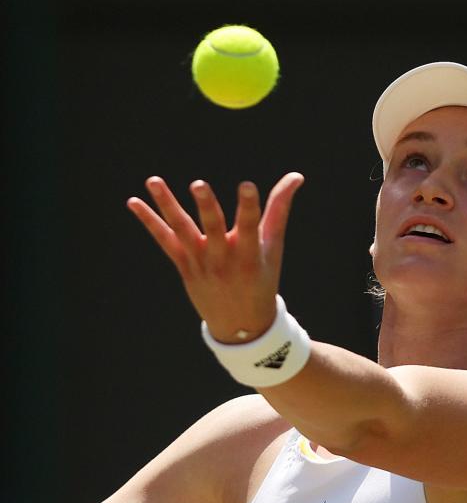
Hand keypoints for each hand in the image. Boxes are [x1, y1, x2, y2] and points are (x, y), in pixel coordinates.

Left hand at [127, 172, 304, 343]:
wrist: (241, 326)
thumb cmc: (262, 278)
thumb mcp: (274, 247)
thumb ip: (279, 209)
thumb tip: (296, 176)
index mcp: (251, 256)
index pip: (250, 227)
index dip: (249, 206)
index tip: (247, 186)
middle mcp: (224, 259)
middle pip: (213, 229)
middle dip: (207, 207)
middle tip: (199, 184)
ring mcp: (201, 263)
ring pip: (182, 231)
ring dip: (167, 205)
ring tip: (154, 180)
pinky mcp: (184, 266)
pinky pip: (165, 240)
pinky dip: (149, 221)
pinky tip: (134, 201)